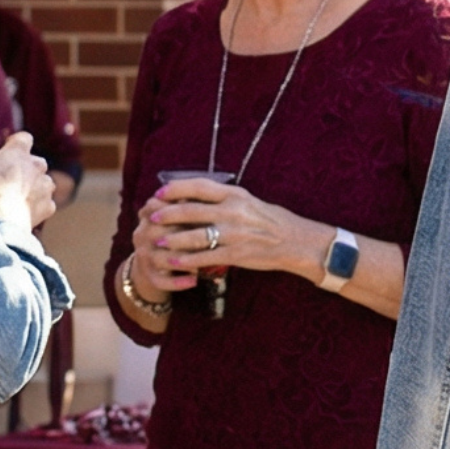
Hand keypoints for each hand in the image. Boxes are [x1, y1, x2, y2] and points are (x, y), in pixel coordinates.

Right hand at [0, 134, 53, 231]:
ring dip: (36, 186)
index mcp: (18, 152)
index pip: (25, 138)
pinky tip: (26, 210)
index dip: (17, 142)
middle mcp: (37, 166)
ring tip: (20, 195)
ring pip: (45, 182)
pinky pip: (47, 202)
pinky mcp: (49, 205)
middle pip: (37, 162)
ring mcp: (46, 186)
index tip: (9, 148)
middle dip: (28, 167)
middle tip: (12, 177)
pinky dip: (39, 205)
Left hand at [138, 175, 330, 283]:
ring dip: (172, 239)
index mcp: (235, 195)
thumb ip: (225, 199)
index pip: (199, 187)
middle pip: (190, 211)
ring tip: (157, 241)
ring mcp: (234, 234)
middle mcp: (233, 212)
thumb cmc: (272, 221)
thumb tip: (196, 196)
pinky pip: (205, 257)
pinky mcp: (236, 254)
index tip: (160, 191)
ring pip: (193, 236)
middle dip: (167, 214)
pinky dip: (186, 260)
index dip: (175, 188)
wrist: (296, 242)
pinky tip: (174, 261)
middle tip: (152, 217)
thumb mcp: (250, 202)